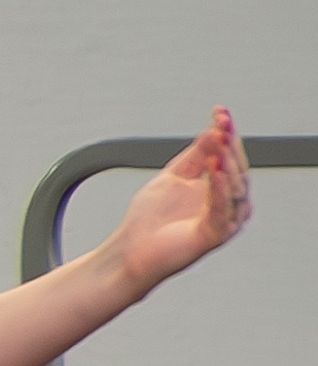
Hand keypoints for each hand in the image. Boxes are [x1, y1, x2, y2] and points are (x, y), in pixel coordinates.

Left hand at [100, 108, 251, 299]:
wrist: (129, 253)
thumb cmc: (148, 222)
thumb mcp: (173, 177)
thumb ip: (195, 154)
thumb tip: (213, 129)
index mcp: (218, 188)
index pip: (228, 155)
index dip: (226, 132)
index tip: (220, 112)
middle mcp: (227, 203)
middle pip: (236, 168)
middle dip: (229, 145)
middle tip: (222, 125)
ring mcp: (224, 220)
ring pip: (234, 187)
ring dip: (226, 163)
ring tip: (219, 144)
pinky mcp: (214, 235)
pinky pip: (222, 208)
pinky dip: (219, 188)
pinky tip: (213, 170)